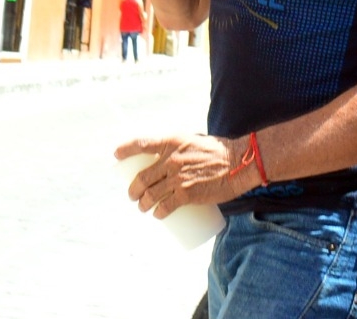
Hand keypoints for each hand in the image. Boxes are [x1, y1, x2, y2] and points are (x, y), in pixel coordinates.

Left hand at [115, 133, 253, 218]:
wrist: (239, 163)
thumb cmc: (219, 151)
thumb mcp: (194, 140)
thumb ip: (180, 148)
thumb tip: (169, 157)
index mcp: (171, 141)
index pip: (140, 144)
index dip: (125, 150)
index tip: (116, 156)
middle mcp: (170, 159)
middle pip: (142, 177)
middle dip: (133, 189)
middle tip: (133, 195)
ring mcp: (177, 178)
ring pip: (150, 195)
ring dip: (142, 204)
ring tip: (143, 207)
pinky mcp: (187, 195)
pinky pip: (165, 207)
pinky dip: (159, 213)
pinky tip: (157, 215)